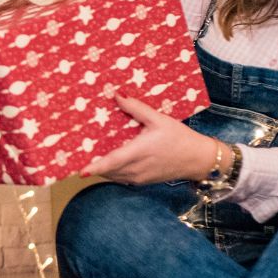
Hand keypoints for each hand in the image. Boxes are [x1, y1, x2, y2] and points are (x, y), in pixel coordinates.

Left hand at [84, 97, 219, 185]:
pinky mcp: (143, 181)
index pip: (112, 163)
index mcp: (139, 152)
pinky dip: (113, 172)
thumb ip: (137, 108)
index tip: (81, 170)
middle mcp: (137, 169)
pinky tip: (110, 161)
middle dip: (94, 165)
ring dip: (103, 169)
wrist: (197, 159)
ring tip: (91, 157)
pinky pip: (122, 178)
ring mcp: (140, 178)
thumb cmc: (179, 137)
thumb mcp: (159, 119)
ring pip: (114, 176)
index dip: (96, 167)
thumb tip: (117, 96)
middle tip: (80, 154)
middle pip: (108, 171)